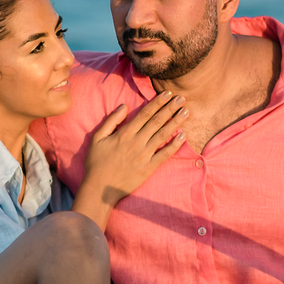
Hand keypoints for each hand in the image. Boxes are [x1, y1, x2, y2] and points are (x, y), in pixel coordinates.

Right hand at [80, 90, 187, 207]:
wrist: (100, 188)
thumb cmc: (96, 163)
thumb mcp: (97, 138)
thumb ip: (111, 121)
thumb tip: (124, 106)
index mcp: (124, 133)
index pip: (145, 114)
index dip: (157, 102)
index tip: (167, 94)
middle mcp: (137, 142)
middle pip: (157, 121)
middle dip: (170, 108)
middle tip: (182, 98)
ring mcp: (144, 155)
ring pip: (163, 135)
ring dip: (176, 122)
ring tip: (186, 112)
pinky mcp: (149, 168)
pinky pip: (165, 155)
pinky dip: (175, 145)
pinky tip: (183, 136)